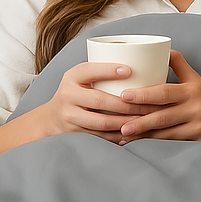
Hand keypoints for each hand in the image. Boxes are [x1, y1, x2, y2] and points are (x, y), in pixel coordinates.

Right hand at [39, 62, 158, 141]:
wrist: (52, 118)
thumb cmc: (76, 92)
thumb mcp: (82, 78)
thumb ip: (102, 73)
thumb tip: (141, 64)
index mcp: (72, 77)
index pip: (90, 71)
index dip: (109, 70)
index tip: (129, 70)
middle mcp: (68, 95)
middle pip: (100, 100)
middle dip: (127, 104)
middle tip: (148, 104)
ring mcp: (70, 116)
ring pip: (102, 122)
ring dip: (126, 122)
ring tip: (144, 120)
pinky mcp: (75, 134)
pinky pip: (101, 137)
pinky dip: (119, 136)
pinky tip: (133, 133)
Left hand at [117, 49, 200, 143]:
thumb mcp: (198, 78)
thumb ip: (179, 64)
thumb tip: (161, 48)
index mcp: (192, 89)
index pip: (164, 92)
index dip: (143, 94)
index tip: (123, 95)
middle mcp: (193, 108)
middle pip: (162, 114)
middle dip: (139, 118)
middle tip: (118, 121)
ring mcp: (195, 126)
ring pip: (164, 131)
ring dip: (143, 133)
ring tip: (122, 134)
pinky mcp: (197, 140)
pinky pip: (171, 141)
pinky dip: (153, 141)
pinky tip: (137, 142)